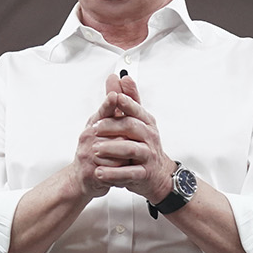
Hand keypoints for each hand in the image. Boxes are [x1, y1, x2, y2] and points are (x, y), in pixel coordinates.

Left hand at [87, 73, 174, 202]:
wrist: (158, 175)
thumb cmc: (144, 145)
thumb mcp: (138, 120)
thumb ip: (128, 99)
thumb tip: (120, 77)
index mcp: (146, 122)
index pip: (135, 109)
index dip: (124, 103)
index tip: (113, 98)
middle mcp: (149, 137)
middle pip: (131, 127)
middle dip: (112, 126)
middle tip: (94, 128)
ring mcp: (148, 156)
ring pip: (131, 149)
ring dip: (112, 149)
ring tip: (95, 150)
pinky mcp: (144, 174)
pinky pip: (129, 173)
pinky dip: (114, 173)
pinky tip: (100, 172)